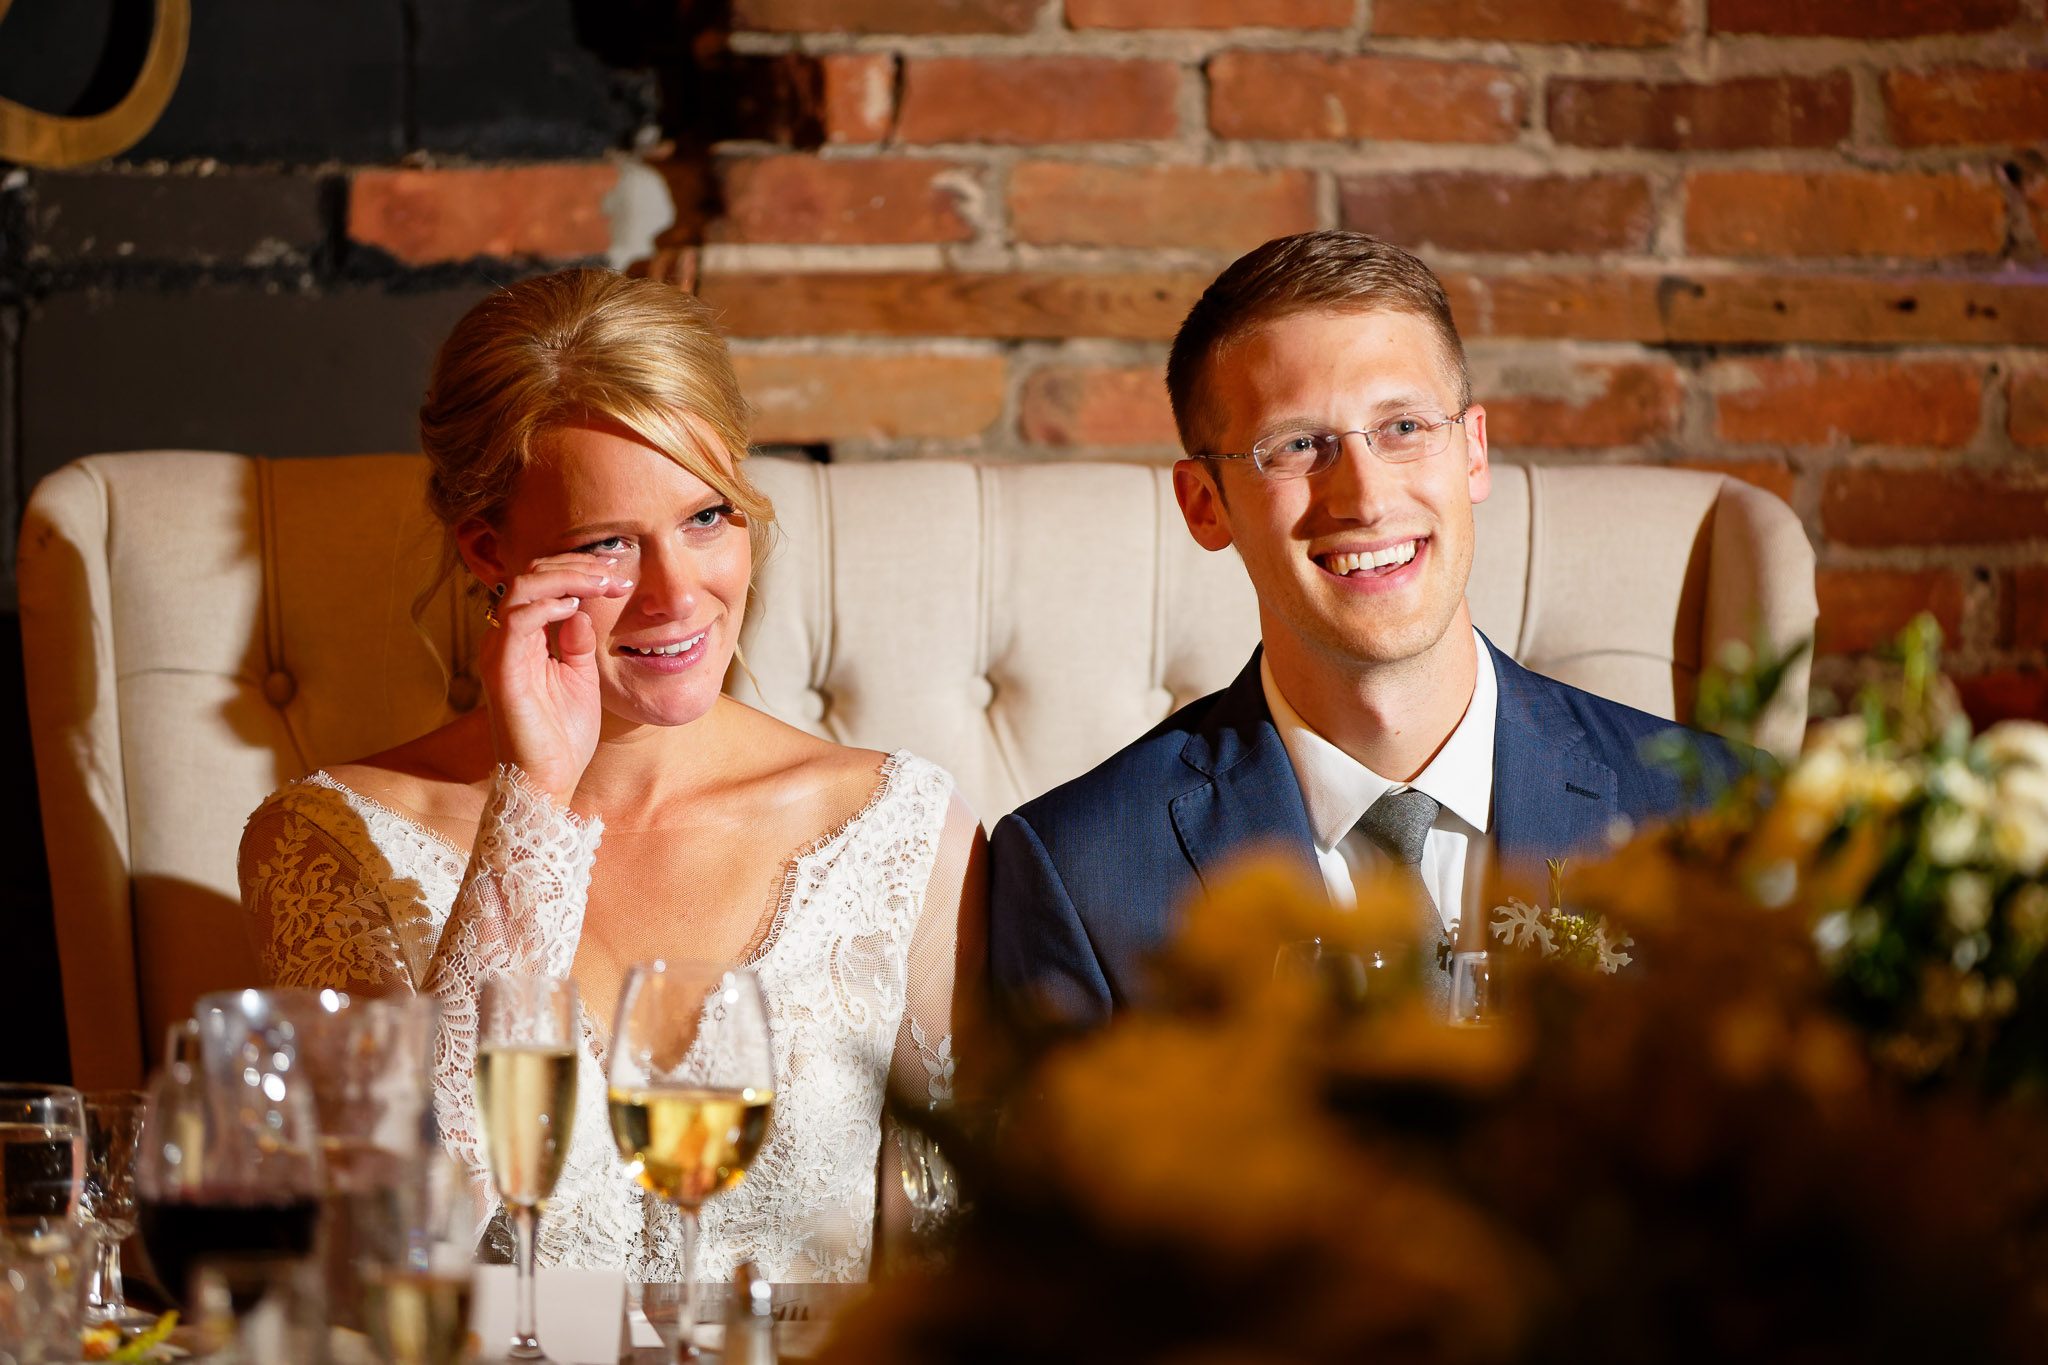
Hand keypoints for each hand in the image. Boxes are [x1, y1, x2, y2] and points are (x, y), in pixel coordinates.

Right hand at [478, 553, 634, 804]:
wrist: (549, 779)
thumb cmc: (563, 735)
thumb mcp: (581, 677)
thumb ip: (579, 641)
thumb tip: (582, 607)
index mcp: (524, 639)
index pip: (542, 583)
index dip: (579, 570)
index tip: (619, 577)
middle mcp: (506, 639)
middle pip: (532, 575)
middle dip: (577, 566)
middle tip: (615, 573)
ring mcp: (500, 651)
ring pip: (523, 587)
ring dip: (567, 577)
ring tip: (602, 581)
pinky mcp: (502, 668)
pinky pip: (517, 619)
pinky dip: (547, 604)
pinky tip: (575, 605)